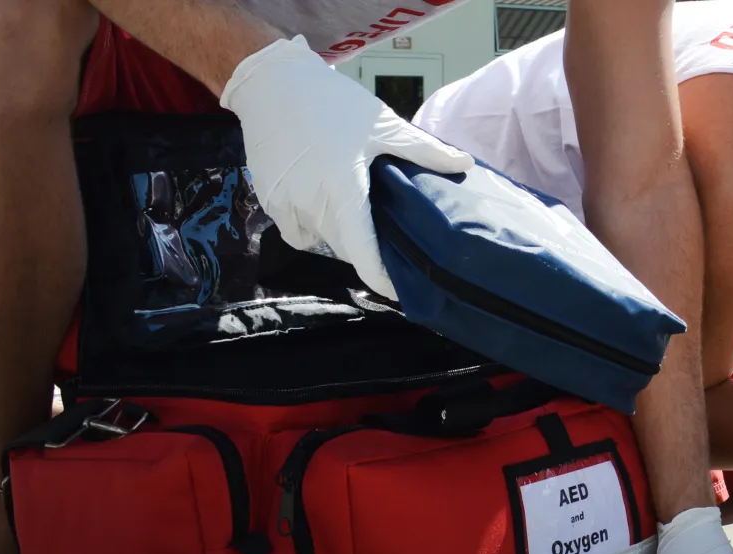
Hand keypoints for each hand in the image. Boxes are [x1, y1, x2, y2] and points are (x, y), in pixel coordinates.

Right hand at [220, 36, 474, 299]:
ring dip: (336, 234)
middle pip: (343, 247)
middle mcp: (311, 203)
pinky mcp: (268, 198)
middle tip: (383, 237)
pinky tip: (322, 198)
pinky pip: (294, 226)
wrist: (271, 83)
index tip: (398, 292)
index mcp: (343, 189)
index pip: (362, 252)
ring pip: (317, 239)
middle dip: (363, 249)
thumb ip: (424, 151)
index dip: (380, 278)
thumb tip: (464, 164)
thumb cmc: (332, 102)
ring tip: (352, 209)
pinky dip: (310, 222)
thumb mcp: (383, 125)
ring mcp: (285, 203)